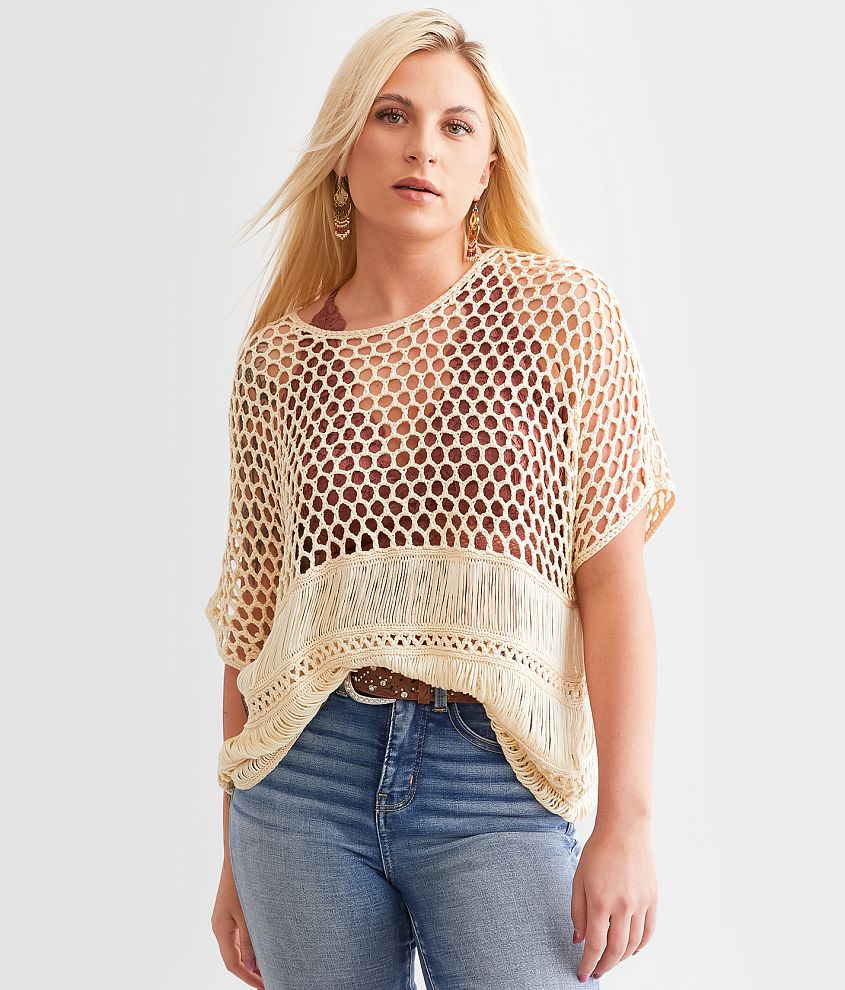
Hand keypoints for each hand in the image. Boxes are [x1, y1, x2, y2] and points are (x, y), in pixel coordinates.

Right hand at [211, 859, 264, 987]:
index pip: (233, 964)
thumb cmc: (242, 881)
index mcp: (221, 930)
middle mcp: (220, 927)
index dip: (247, 978)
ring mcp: (225, 920)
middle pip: (234, 958)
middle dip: (250, 972)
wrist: (237, 855)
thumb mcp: (247, 913)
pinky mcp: (231, 912)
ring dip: (251, 960)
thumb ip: (250, 941)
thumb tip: (252, 967)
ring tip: (270, 969)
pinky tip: (264, 948)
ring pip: (237, 948)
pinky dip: (251, 946)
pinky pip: (240, 936)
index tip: (263, 987)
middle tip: (269, 982)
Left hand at [571, 818, 656, 981]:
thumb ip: (577, 912)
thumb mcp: (578, 879)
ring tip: (611, 961)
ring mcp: (641, 904)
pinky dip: (640, 945)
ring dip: (621, 958)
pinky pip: (648, 932)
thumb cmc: (598, 851)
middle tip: (596, 971)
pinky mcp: (653, 899)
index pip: (595, 944)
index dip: (588, 963)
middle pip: (616, 950)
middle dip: (604, 965)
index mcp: (600, 901)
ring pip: (633, 944)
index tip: (583, 974)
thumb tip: (578, 940)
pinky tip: (631, 949)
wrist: (625, 829)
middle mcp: (623, 906)